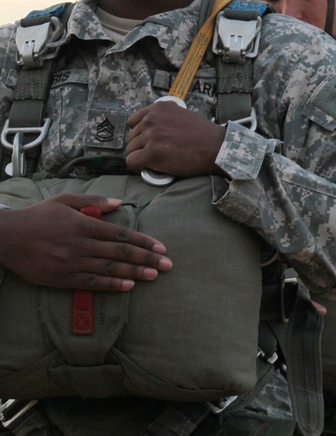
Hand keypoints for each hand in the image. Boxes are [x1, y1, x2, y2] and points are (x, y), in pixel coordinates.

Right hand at [0, 194, 171, 290]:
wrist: (7, 237)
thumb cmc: (38, 217)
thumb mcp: (65, 201)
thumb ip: (93, 201)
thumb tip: (119, 203)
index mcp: (84, 224)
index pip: (121, 234)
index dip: (144, 241)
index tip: (161, 247)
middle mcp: (81, 244)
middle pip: (121, 252)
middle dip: (147, 258)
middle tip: (168, 264)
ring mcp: (72, 262)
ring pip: (110, 268)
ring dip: (135, 272)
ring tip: (155, 275)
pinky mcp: (61, 278)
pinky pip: (92, 283)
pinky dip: (112, 284)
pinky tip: (128, 285)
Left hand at [126, 102, 225, 176]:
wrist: (217, 148)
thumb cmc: (203, 134)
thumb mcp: (182, 114)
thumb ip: (164, 118)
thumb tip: (150, 128)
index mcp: (158, 109)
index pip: (133, 122)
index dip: (141, 134)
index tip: (150, 141)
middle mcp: (151, 120)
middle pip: (131, 137)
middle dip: (142, 147)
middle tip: (158, 153)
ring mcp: (151, 136)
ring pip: (130, 150)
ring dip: (142, 157)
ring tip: (158, 160)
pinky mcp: (153, 153)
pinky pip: (132, 162)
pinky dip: (139, 167)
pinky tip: (151, 167)